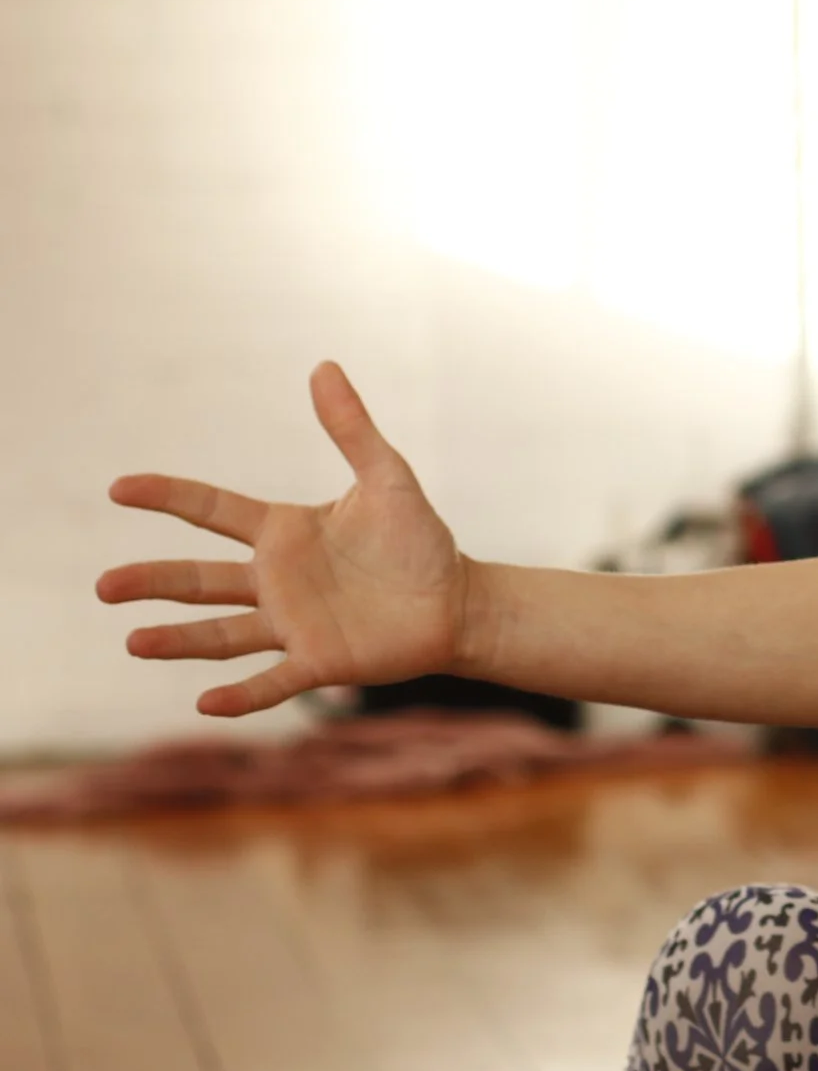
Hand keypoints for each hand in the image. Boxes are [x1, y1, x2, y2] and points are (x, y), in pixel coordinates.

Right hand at [97, 361, 474, 717]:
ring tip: (132, 641)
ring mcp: (293, 624)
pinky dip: (241, 695)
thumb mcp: (388, 478)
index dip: (168, 497)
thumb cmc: (420, 542)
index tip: (119, 489)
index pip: (213, 510)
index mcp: (284, 533)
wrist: (459, 601)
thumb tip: (323, 366)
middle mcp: (276, 581)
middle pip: (201, 579)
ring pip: (223, 634)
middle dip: (153, 582)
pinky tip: (205, 704)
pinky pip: (272, 682)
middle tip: (104, 587)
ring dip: (179, 640)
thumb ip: (352, 428)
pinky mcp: (320, 663)